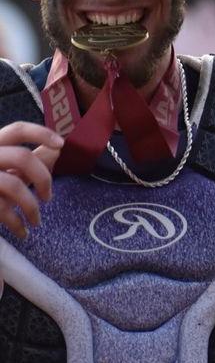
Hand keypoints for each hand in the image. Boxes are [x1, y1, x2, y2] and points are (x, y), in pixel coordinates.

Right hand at [0, 122, 63, 238]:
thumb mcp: (6, 170)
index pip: (17, 130)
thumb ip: (28, 161)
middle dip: (43, 178)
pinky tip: (23, 232)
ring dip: (32, 207)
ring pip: (14, 185)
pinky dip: (17, 224)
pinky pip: (3, 209)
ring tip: (36, 222)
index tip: (61, 144)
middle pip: (22, 157)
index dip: (41, 133)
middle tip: (48, 197)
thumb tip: (56, 151)